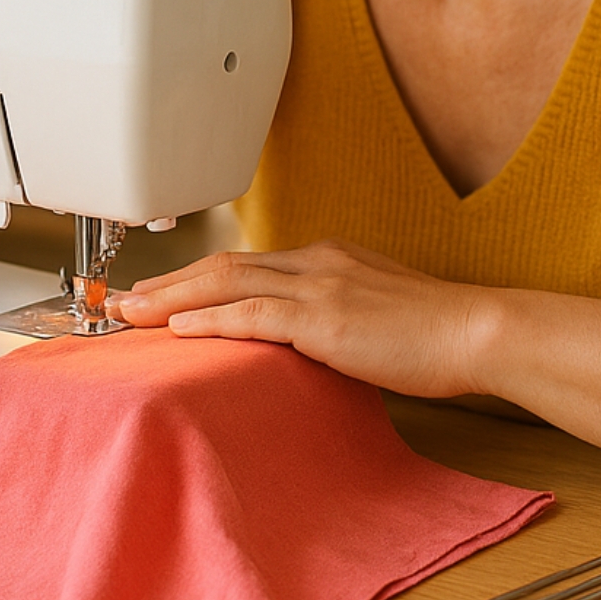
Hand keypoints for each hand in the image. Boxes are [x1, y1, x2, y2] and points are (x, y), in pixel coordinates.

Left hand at [111, 240, 493, 398]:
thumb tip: (306, 342)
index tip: (163, 294)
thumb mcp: (375, 314)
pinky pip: (254, 314)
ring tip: (131, 312)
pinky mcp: (325, 317)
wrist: (476, 331)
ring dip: (172, 297)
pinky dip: (210, 319)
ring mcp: (320, 285)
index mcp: (329, 258)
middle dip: (168, 282)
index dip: (197, 277)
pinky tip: (178, 328)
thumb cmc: (436, 334)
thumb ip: (335, 318)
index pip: (248, 262)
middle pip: (224, 264)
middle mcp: (317, 261)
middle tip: (124, 299)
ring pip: (228, 282)